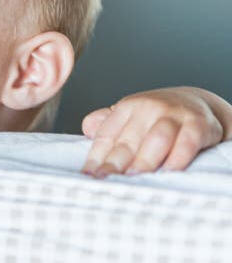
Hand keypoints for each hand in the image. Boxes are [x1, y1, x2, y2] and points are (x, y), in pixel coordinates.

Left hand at [81, 86, 231, 177]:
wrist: (196, 102)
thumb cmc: (156, 116)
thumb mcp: (131, 115)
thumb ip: (108, 123)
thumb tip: (86, 130)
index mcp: (127, 107)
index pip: (107, 134)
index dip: (96, 156)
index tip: (88, 176)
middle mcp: (148, 108)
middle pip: (128, 140)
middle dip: (115, 163)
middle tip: (105, 181)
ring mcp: (173, 114)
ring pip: (156, 140)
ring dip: (144, 160)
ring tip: (133, 178)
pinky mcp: (198, 124)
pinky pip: (186, 143)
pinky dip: (177, 159)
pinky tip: (168, 173)